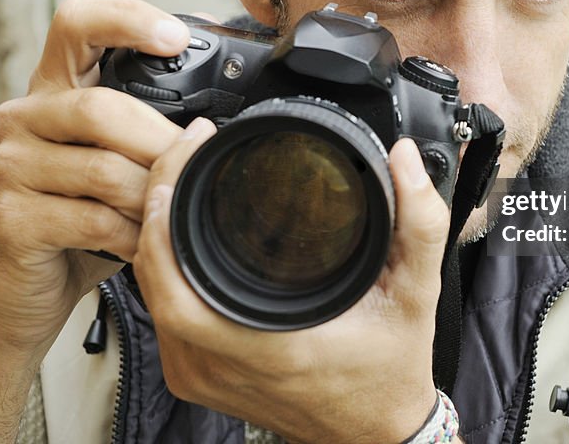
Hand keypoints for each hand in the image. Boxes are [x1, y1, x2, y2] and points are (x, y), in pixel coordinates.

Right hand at [0, 0, 189, 356]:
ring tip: (173, 211)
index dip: (127, 19)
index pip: (76, 22)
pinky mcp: (12, 220)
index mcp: (52, 88)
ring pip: (105, 170)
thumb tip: (220, 64)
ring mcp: (9, 167)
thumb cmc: (81, 216)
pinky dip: (135, 236)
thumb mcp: (116, 157)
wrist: (20, 291)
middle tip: (200, 165)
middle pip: (103, 108)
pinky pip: (96, 221)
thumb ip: (151, 116)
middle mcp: (21, 116)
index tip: (177, 38)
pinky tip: (145, 244)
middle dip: (164, 141)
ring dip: (154, 195)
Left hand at [135, 118, 448, 443]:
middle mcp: (221, 365)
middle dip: (157, 203)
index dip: (164, 221)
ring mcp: (200, 376)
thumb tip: (404, 159)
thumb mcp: (418, 293)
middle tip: (187, 152)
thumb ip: (420, 223)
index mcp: (266, 344)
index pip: (176, 285)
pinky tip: (179, 231)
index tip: (185, 162)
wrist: (374, 433)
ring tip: (182, 179)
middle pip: (151, 278)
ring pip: (148, 295)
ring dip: (156, 234)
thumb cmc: (390, 370)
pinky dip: (161, 267)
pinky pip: (159, 315)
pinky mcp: (195, 379)